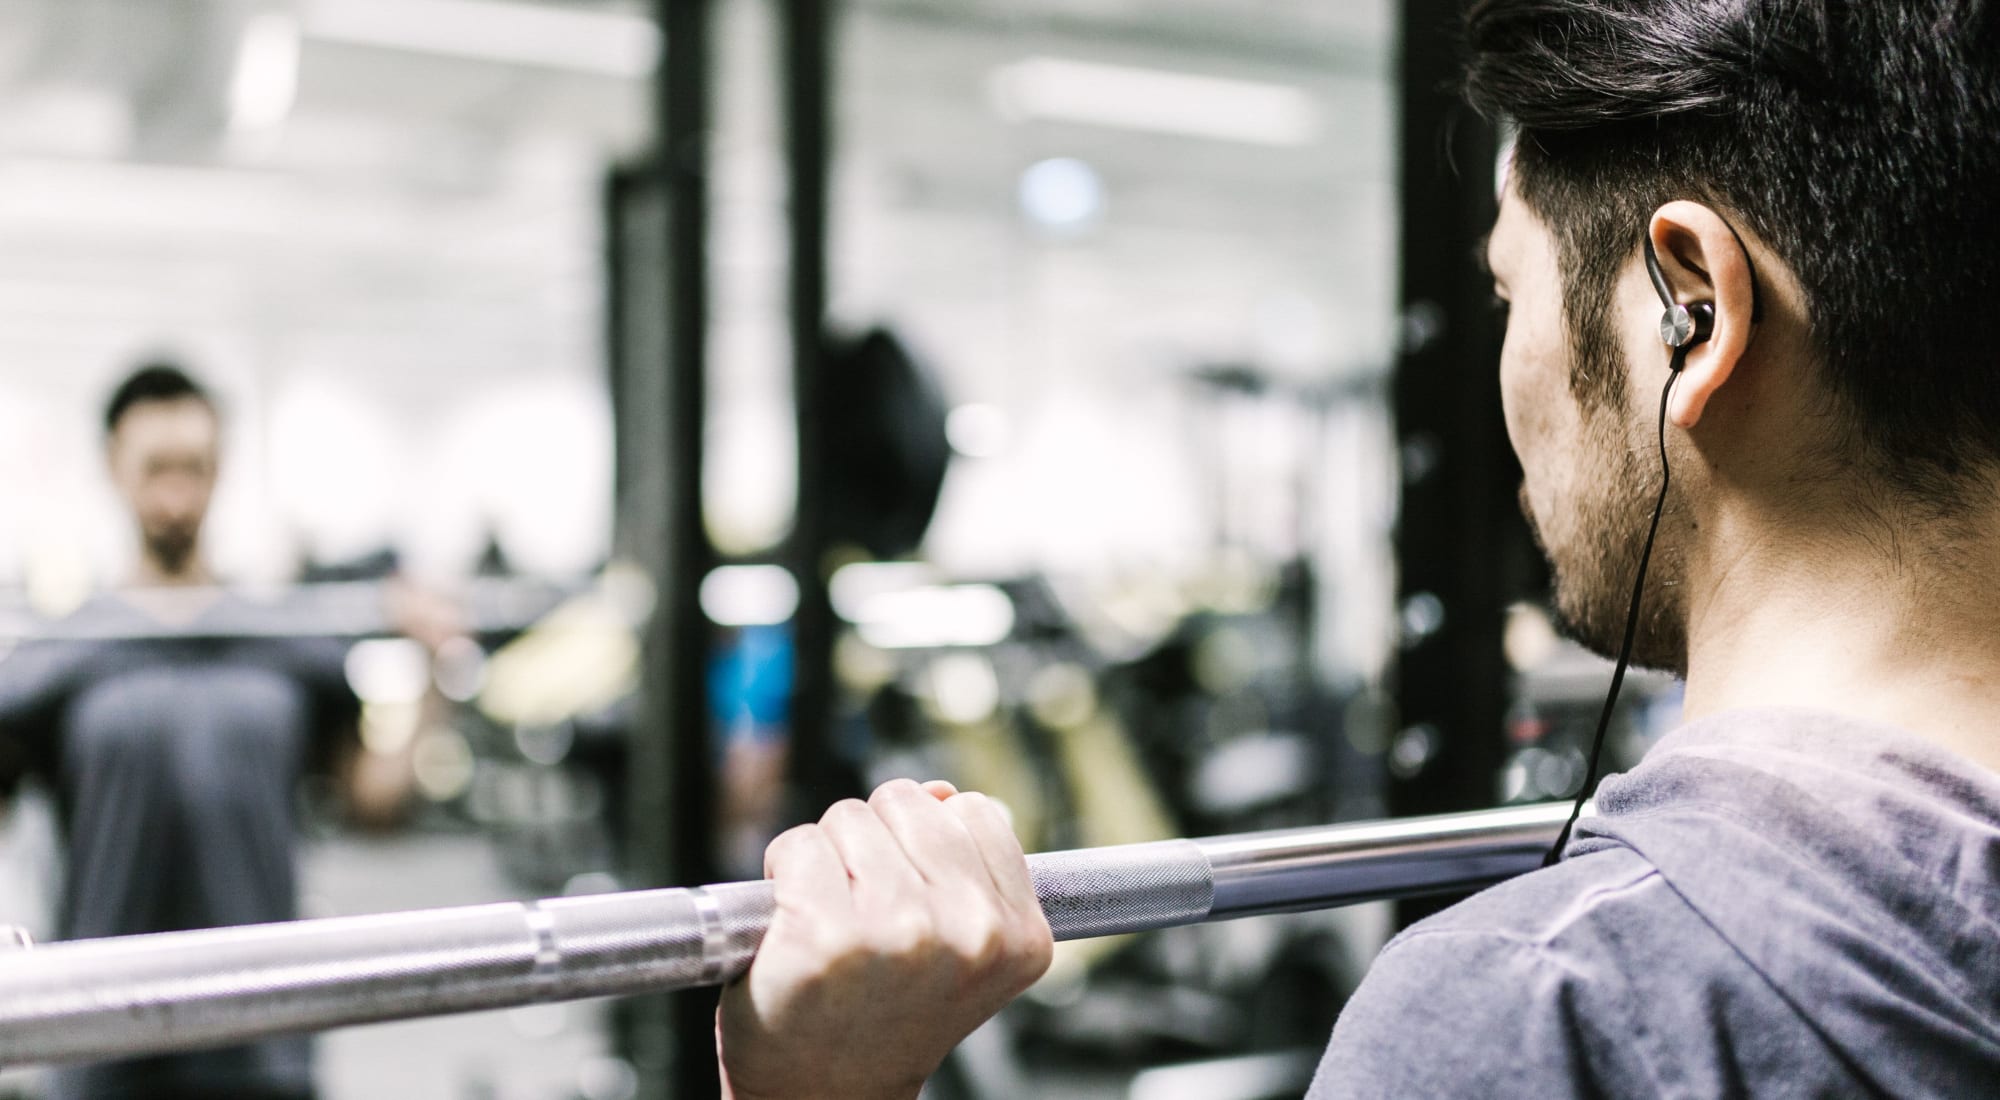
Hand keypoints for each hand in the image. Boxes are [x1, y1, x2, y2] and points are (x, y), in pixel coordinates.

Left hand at [717, 779, 1053, 1099]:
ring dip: (828, 857)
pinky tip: (796, 924)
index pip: (976, 813)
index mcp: (1018, 935)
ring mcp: (898, 932)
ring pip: (849, 817)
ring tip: (834, 921)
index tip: (913, 895)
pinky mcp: (825, 934)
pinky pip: (797, 845)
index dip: (928, 843)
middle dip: (875, 839)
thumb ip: (964, 863)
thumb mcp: (958, 945)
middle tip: (866, 909)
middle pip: (908, 802)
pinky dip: (783, 872)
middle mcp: (968, 933)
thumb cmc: (885, 1017)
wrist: (827, 1097)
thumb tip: (938, 791)